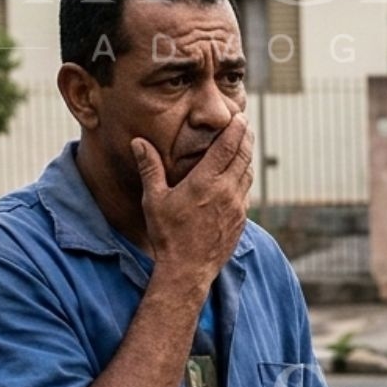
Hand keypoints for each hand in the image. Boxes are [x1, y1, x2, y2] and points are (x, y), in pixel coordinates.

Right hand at [132, 115, 253, 289]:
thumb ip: (150, 168)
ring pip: (248, 174)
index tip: (240, 117)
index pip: (227, 147)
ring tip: (244, 146)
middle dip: (245, 138)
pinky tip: (240, 177)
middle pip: (243, 157)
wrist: (188, 269)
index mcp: (206, 182)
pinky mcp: (241, 221)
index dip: (236, 130)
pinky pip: (247, 193)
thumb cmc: (168, 234)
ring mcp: (237, 207)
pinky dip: (245, 179)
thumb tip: (139, 142)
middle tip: (246, 125)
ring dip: (247, 158)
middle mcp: (227, 192)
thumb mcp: (154, 199)